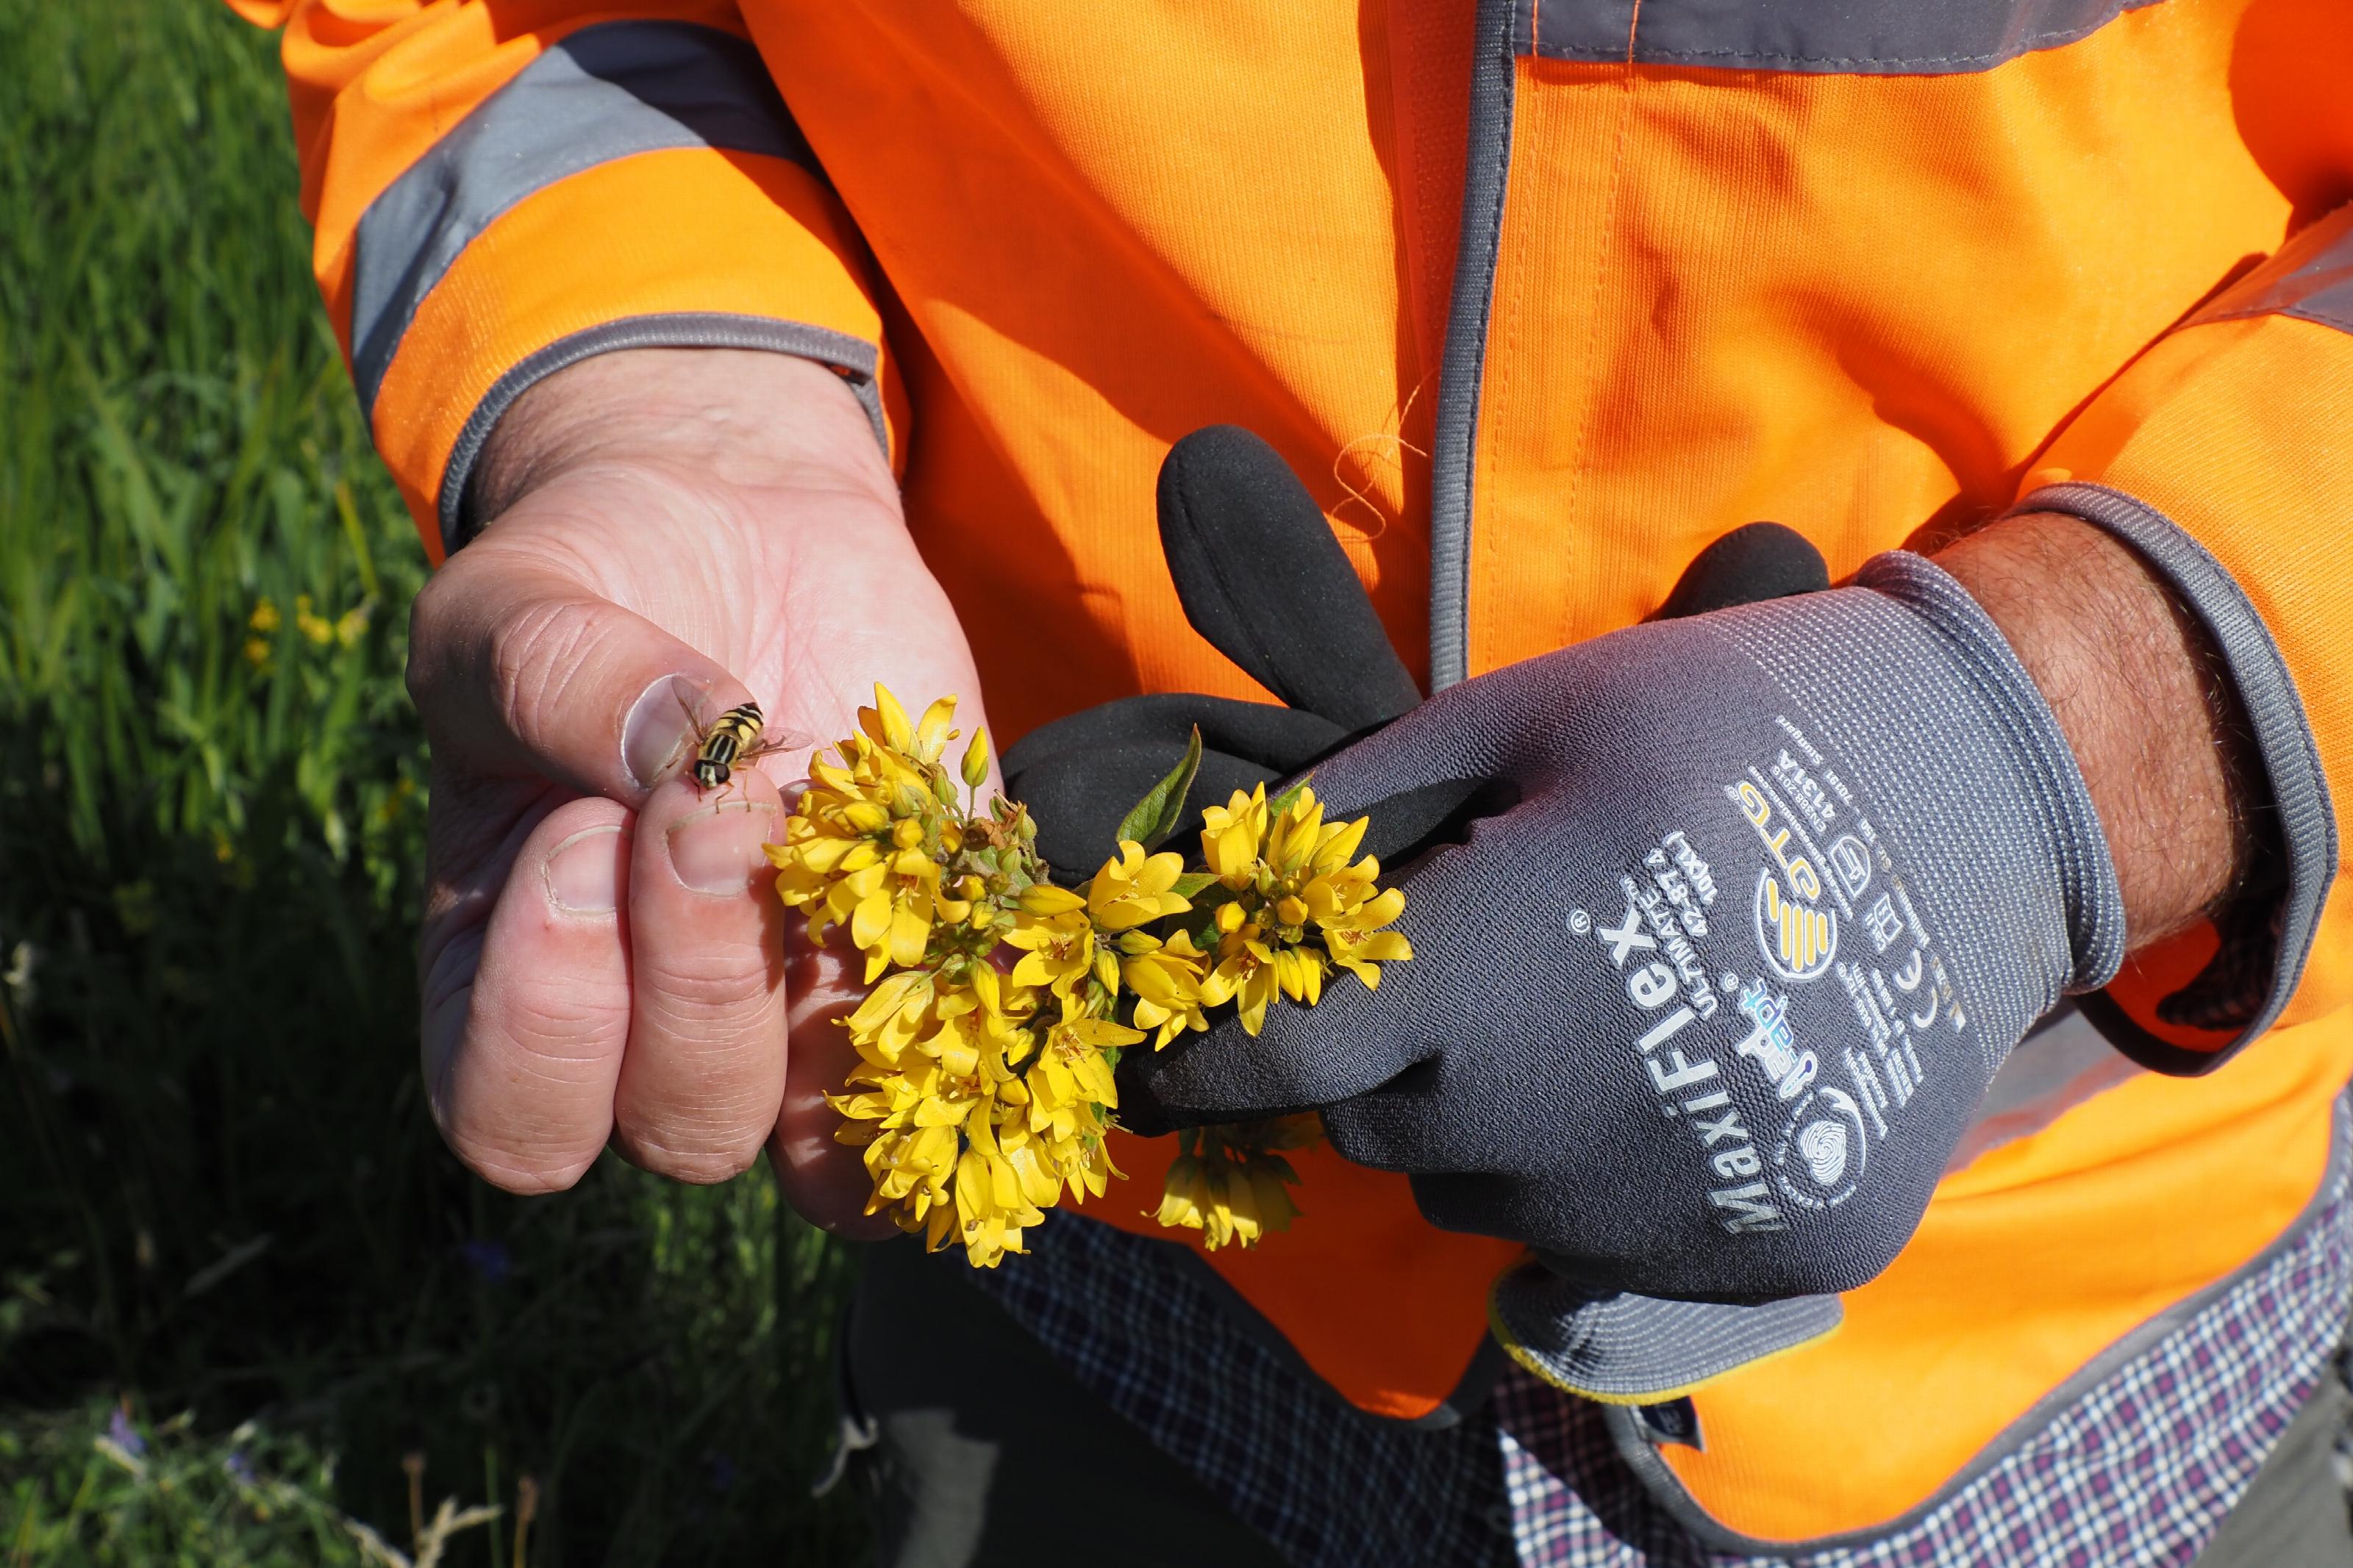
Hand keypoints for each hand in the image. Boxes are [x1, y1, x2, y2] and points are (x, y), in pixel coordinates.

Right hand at [405, 349, 985, 1232]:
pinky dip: (992, 1004)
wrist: (739, 523)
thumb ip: (558, 683)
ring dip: (843, 1011)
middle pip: (687, 1131)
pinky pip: (981, 1050)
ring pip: (837, 1144)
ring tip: (819, 835)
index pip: (520, 1120)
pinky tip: (966, 891)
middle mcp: (661, 1028)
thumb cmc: (591, 582)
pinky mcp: (938, 949)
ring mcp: (810, 1006)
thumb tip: (691, 752)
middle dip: (699, 980)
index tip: (577, 834)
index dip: (551, 1018)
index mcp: (515, 984)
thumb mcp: (519, 607)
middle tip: (702, 809)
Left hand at [1129, 535, 2160, 1301]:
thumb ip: (1352, 809)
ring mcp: (1665, 1207)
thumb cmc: (1717, 723)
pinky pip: (1606, 1237)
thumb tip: (1223, 868)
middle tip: (1452, 960)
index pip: (1272, 1061)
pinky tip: (1676, 1065)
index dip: (1201, 1054)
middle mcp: (1553, 1127)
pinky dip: (1604, 1168)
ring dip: (1486, 1117)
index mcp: (1480, 982)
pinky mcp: (1765, 1251)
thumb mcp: (1516, 714)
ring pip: (1480, 1194)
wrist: (1979, 788)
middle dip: (1376, 1053)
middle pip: (1373, 1130)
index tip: (1164, 1050)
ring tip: (1583, 998)